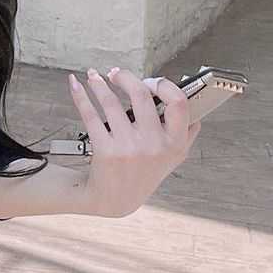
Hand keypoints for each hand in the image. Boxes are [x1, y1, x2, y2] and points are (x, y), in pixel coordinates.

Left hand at [69, 68, 199, 217]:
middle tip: (114, 73)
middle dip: (124, 77)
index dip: (163, 85)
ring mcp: (128, 147)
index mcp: (174, 143)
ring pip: (110, 101)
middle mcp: (153, 145)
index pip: (178, 103)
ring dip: (98, 83)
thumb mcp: (171, 160)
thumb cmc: (142, 174)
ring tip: (94, 76)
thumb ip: (186, 138)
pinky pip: (90, 114)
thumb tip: (197, 116)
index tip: (150, 80)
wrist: (114, 199)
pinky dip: (80, 95)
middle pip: (140, 94)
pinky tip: (75, 85)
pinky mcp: (105, 149)